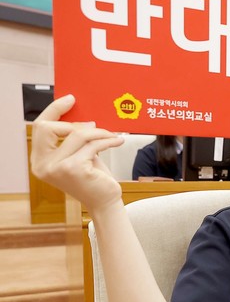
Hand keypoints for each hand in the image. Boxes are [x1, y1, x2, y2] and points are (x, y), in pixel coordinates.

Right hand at [31, 95, 125, 212]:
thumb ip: (73, 140)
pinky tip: (118, 140)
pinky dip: (108, 141)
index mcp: (39, 160)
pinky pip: (92, 145)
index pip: (39, 128)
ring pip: (77, 135)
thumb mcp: (79, 155)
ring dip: (99, 132)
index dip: (54, 110)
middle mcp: (42, 165)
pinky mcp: (73, 169)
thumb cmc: (93, 178)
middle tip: (97, 125)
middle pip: (50, 127)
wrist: (104, 202)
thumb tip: (82, 117)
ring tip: (112, 135)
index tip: (70, 99)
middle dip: (76, 123)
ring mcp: (56, 168)